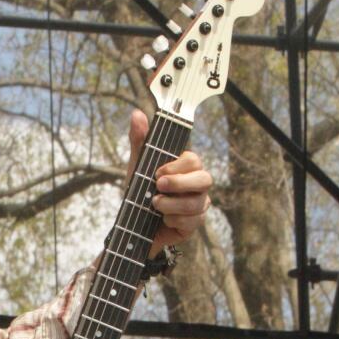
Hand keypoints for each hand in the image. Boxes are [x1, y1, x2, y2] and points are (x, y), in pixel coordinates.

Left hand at [126, 108, 211, 256]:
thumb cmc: (139, 192)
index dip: (178, 166)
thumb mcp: (137, 166)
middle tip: (158, 186)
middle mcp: (197, 185)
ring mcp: (198, 204)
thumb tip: (137, 114)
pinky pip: (194, 221)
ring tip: (154, 205)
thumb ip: (140, 141)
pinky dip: (175, 220)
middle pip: (205, 179)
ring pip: (198, 203)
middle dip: (180, 183)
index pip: (194, 160)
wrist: (133, 225)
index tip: (158, 172)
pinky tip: (163, 219)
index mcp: (186, 168)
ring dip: (172, 204)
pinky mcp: (194, 223)